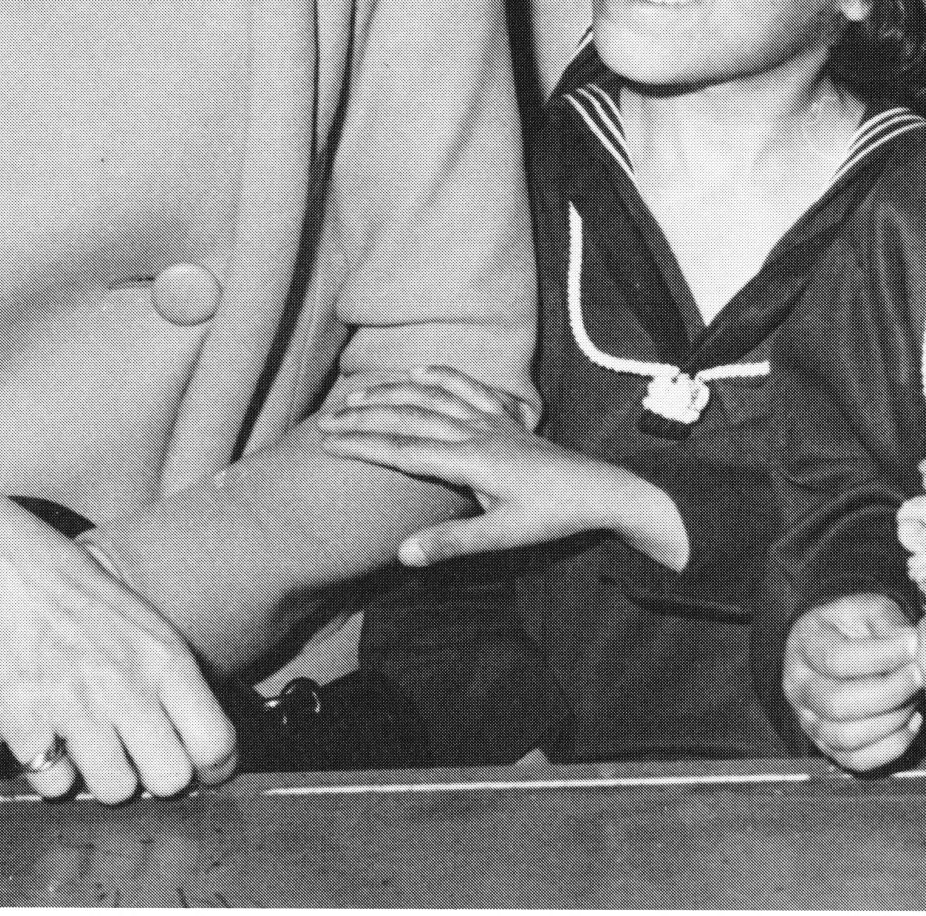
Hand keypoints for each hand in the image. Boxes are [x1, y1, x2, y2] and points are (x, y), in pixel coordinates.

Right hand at [0, 479, 234, 806]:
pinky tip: (49, 737)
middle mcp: (126, 686)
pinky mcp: (24, 724)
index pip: (215, 741)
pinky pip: (54, 784)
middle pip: (169, 780)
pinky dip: (52, 770)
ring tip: (90, 745)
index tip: (202, 770)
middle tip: (137, 758)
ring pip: (114, 790)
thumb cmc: (78, 596)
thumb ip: (173, 683)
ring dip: (103, 777)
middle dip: (155, 777)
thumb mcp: (146, 625)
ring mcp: (74, 707)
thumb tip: (201, 747)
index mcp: (164, 658)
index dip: (213, 767)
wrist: (2, 566)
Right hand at [316, 365, 685, 568]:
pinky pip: (469, 387)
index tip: (328, 441)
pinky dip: (442, 376)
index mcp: (470, 461)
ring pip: (433, 397)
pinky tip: (422, 371)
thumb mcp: (501, 538)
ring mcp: (492, 420)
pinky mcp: (507, 418)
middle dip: (365, 416)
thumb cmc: (551, 517)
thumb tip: (402, 554)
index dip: (363, 445)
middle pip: (410, 417)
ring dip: (393, 393)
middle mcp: (476, 432)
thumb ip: (451, 543)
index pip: (403, 451)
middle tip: (326, 420)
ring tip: (357, 394)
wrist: (599, 490)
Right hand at [781, 593, 922, 772]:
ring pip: (847, 737)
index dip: (879, 656)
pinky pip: (857, 760)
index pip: (835, 659)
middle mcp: (798, 686)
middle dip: (888, 692)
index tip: (914, 646)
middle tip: (920, 676)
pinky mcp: (826, 746)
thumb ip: (888, 623)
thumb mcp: (868, 608)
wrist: (839, 647)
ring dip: (891, 720)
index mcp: (804, 643)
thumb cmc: (856, 626)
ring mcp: (808, 720)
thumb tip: (913, 644)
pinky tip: (911, 722)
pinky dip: (890, 746)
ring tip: (916, 699)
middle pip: (838, 703)